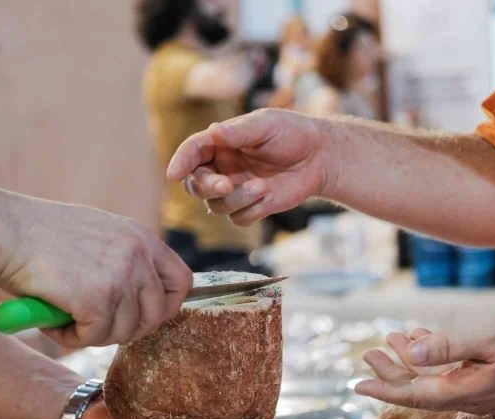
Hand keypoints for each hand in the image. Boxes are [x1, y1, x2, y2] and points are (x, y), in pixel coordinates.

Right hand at [0, 196, 191, 347]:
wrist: (4, 231)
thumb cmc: (39, 235)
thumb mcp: (97, 236)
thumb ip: (123, 261)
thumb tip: (139, 303)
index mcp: (141, 237)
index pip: (180, 282)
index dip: (164, 307)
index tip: (141, 316)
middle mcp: (138, 254)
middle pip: (156, 315)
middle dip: (126, 329)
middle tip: (94, 326)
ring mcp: (120, 276)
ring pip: (124, 331)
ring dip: (93, 334)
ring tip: (65, 318)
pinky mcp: (96, 299)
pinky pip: (95, 337)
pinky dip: (71, 337)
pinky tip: (52, 320)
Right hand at [167, 109, 330, 226]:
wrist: (321, 157)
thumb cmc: (293, 133)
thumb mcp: (265, 124)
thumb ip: (237, 131)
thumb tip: (211, 132)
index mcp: (219, 144)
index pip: (192, 153)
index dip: (180, 162)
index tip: (173, 174)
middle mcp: (221, 168)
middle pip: (197, 185)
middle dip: (208, 187)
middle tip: (227, 184)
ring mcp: (234, 190)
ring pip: (217, 205)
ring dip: (237, 199)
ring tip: (263, 187)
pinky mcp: (249, 208)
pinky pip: (238, 218)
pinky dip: (252, 210)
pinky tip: (270, 196)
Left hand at [355, 311, 494, 414]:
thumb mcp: (488, 336)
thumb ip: (447, 347)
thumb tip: (411, 356)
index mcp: (466, 392)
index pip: (414, 395)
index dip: (383, 390)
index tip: (356, 386)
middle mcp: (470, 397)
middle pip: (419, 389)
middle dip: (390, 371)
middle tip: (368, 352)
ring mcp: (479, 390)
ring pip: (433, 379)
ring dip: (409, 359)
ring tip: (390, 337)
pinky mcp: (487, 379)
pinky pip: (450, 371)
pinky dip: (432, 355)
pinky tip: (420, 336)